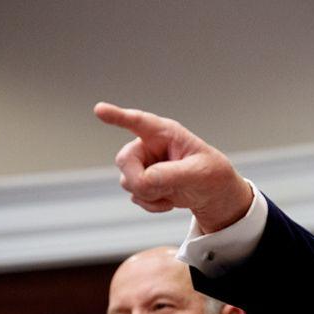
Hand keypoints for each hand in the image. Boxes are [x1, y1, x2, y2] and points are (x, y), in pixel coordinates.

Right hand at [94, 102, 252, 232]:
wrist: (213, 194)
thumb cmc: (212, 174)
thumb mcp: (200, 173)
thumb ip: (172, 174)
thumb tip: (145, 179)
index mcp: (166, 133)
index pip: (138, 121)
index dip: (118, 115)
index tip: (99, 110)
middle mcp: (149, 146)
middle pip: (124, 160)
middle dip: (139, 179)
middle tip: (162, 188)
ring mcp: (143, 165)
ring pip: (127, 181)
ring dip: (150, 193)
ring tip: (174, 190)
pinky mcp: (141, 182)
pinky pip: (134, 196)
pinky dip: (151, 204)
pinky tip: (169, 200)